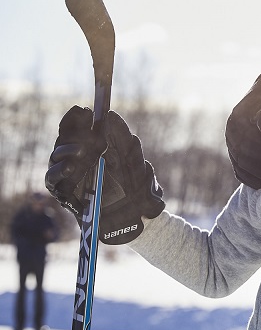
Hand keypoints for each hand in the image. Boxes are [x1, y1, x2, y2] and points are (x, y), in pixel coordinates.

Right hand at [45, 106, 164, 244]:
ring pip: (57, 157)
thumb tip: (111, 115)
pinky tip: (70, 169)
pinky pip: (53, 180)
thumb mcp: (135, 162)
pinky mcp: (63, 194)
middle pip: (64, 139)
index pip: (78, 128)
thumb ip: (124, 140)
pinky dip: (58, 172)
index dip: (77, 117)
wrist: (138, 219)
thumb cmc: (138, 189)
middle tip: (85, 130)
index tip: (86, 110)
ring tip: (83, 151)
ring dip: (67, 151)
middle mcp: (78, 159)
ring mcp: (69, 176)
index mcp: (93, 148)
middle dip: (73, 131)